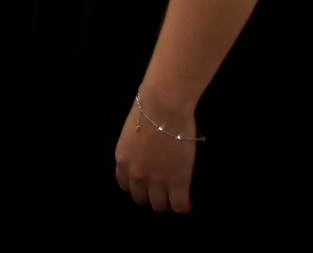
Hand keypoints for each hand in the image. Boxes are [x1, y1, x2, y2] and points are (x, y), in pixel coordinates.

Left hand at [116, 96, 196, 213]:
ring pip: (160, 206)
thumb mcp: (133, 132)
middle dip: (151, 196)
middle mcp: (135, 174)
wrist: (165, 106)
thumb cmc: (151, 109)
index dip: (138, 186)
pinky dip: (184, 207)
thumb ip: (135, 149)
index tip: (147, 185)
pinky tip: (189, 200)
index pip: (125, 185)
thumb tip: (147, 153)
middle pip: (141, 199)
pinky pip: (179, 206)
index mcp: (123, 160)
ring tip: (177, 196)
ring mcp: (156, 180)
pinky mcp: (177, 182)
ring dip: (168, 203)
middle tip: (164, 191)